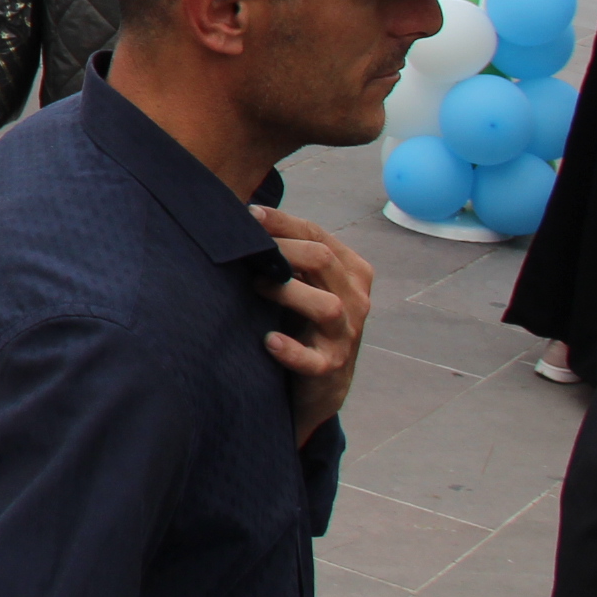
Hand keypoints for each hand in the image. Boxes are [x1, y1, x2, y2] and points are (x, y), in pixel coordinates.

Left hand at [254, 204, 374, 443]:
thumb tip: (240, 214)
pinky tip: (269, 340)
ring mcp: (346, 334)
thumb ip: (287, 252)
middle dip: (283, 249)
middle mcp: (355, 298)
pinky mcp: (331, 367)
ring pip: (328, 306)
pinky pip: (315, 360)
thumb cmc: (303, 319)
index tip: (247, 214)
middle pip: (323, 260)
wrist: (320, 382)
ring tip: (256, 286)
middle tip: (247, 250)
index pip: (317, 234)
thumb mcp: (303, 281)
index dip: (282, 223)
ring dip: (288, 292)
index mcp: (351, 270)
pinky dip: (292, 351)